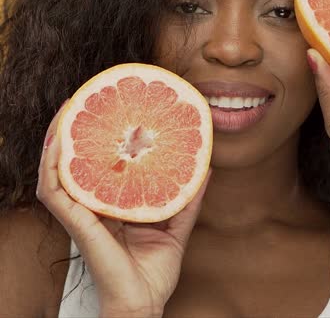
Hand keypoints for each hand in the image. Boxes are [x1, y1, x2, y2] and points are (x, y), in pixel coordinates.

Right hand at [36, 104, 210, 317]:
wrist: (144, 304)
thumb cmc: (154, 271)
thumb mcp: (176, 226)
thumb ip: (188, 198)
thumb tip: (205, 169)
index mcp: (113, 205)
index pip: (100, 167)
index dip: (100, 141)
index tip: (109, 114)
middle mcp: (94, 206)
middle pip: (77, 163)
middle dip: (74, 132)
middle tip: (81, 102)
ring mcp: (82, 214)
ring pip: (58, 171)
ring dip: (58, 140)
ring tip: (67, 111)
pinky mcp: (77, 224)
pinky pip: (55, 192)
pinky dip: (52, 166)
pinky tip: (58, 144)